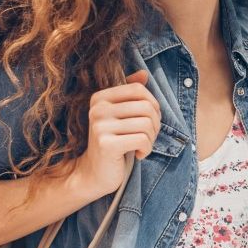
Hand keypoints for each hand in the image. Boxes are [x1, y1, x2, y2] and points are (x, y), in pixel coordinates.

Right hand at [74, 70, 159, 197]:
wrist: (93, 173)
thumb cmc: (112, 142)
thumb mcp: (120, 116)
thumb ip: (130, 94)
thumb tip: (144, 74)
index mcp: (100, 98)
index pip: (139, 90)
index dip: (152, 105)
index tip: (148, 121)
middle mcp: (98, 109)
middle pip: (146, 107)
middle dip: (155, 124)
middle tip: (147, 137)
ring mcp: (100, 126)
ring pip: (147, 124)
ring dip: (151, 139)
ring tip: (141, 146)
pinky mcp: (106, 144)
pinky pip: (142, 140)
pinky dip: (146, 149)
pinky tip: (137, 154)